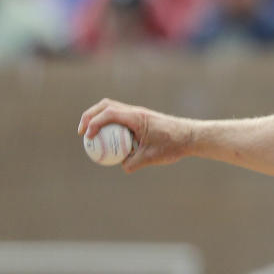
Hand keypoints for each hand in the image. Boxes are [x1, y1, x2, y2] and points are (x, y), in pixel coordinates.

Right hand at [78, 99, 193, 172]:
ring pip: (112, 109)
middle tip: (82, 132)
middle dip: (89, 116)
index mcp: (137, 117)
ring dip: (98, 118)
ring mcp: (137, 114)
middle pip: (105, 106)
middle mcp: (135, 111)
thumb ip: (135, 163)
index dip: (94, 123)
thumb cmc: (173, 145)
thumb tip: (121, 167)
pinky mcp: (140, 118)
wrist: (191, 136)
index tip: (87, 136)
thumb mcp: (153, 157)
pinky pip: (120, 118)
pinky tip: (108, 140)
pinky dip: (109, 124)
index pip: (109, 113)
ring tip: (90, 134)